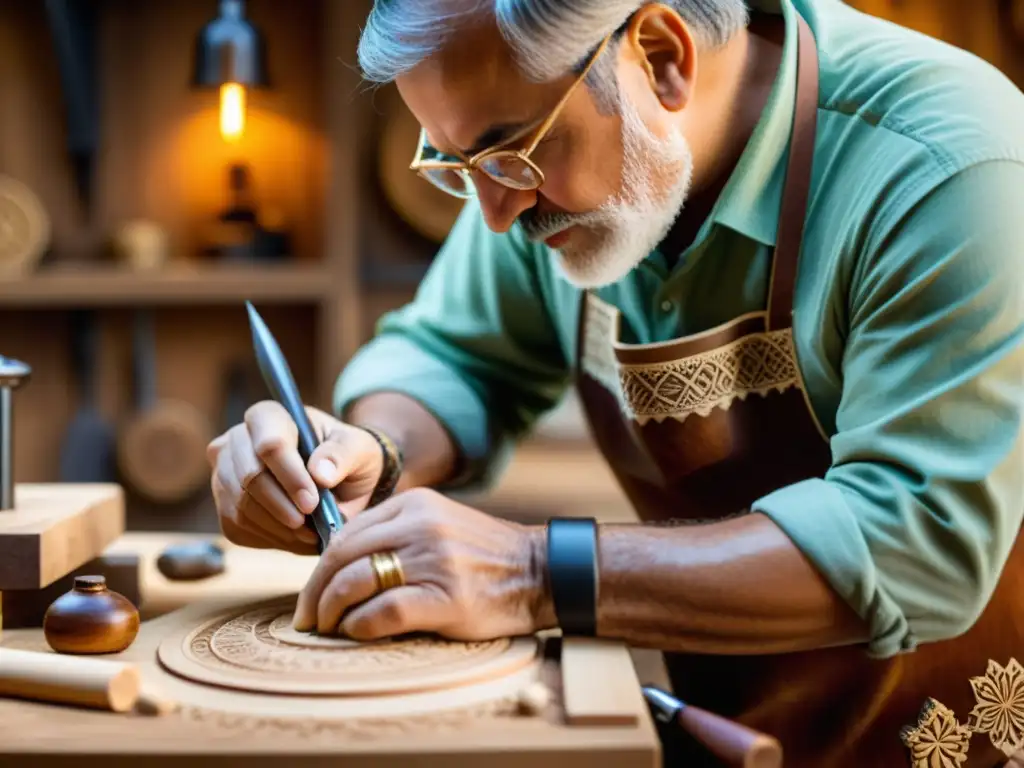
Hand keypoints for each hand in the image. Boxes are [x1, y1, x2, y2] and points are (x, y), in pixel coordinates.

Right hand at [206, 401, 383, 554]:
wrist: (336, 481)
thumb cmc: (346, 457)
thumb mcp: (359, 449)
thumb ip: (343, 455)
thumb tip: (321, 473)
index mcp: (271, 416)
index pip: (270, 444)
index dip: (290, 476)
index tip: (312, 502)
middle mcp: (238, 440)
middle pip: (250, 477)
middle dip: (283, 506)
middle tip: (312, 526)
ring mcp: (224, 472)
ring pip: (241, 506)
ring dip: (278, 527)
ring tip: (310, 534)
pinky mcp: (224, 504)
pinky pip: (238, 527)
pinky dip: (270, 538)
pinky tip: (295, 537)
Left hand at [292, 488, 545, 640]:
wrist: (540, 572)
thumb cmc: (483, 556)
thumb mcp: (438, 524)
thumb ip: (394, 534)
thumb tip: (338, 566)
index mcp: (414, 504)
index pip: (345, 534)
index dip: (318, 570)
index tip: (311, 595)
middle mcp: (421, 526)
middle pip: (342, 558)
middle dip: (315, 593)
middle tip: (307, 619)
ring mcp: (434, 560)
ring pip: (356, 583)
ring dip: (332, 612)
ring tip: (328, 630)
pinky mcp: (446, 596)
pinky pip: (384, 611)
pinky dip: (360, 626)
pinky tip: (357, 633)